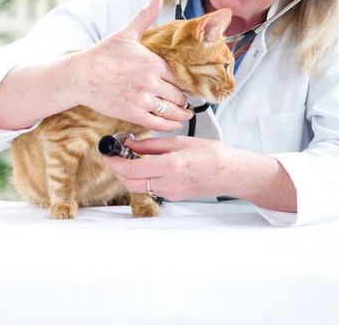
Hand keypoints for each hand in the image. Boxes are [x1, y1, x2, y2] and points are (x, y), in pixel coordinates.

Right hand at [74, 0, 192, 130]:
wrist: (80, 76)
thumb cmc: (103, 54)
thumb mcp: (126, 33)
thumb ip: (145, 16)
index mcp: (153, 62)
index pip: (179, 76)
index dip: (185, 82)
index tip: (187, 85)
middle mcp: (151, 82)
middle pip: (179, 95)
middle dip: (183, 99)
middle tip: (186, 100)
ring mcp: (142, 99)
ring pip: (172, 110)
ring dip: (181, 114)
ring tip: (185, 113)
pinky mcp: (133, 114)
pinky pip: (159, 122)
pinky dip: (170, 125)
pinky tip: (174, 123)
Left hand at [102, 136, 236, 200]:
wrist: (230, 173)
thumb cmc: (211, 154)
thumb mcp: (180, 142)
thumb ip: (152, 145)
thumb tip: (131, 144)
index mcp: (170, 166)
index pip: (132, 169)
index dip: (116, 161)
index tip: (109, 152)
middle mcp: (168, 183)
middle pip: (130, 183)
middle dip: (117, 170)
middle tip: (112, 156)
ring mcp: (170, 193)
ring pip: (138, 188)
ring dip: (127, 176)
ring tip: (125, 159)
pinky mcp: (173, 196)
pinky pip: (150, 189)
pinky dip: (140, 179)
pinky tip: (141, 167)